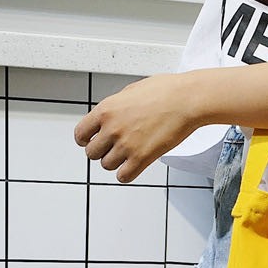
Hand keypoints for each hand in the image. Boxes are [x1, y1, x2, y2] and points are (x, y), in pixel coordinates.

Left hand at [74, 74, 197, 182]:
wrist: (187, 100)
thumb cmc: (166, 91)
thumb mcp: (131, 91)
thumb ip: (116, 106)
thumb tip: (113, 115)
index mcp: (106, 110)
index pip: (80, 134)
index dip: (86, 140)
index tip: (92, 141)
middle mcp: (112, 128)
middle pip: (91, 153)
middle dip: (102, 151)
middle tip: (113, 149)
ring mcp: (126, 145)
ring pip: (106, 165)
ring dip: (116, 162)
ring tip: (128, 155)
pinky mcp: (142, 158)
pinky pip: (123, 177)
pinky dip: (127, 174)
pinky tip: (134, 166)